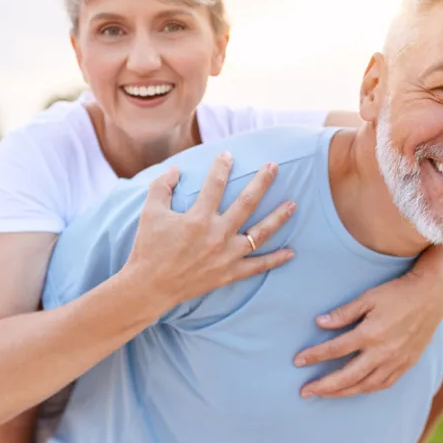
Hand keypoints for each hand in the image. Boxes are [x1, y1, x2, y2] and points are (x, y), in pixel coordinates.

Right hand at [124, 153, 296, 315]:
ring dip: (278, 217)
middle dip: (262, 182)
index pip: (215, 185)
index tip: (228, 155)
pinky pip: (258, 266)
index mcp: (198, 218)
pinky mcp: (230, 274)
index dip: (221, 167)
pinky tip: (291, 252)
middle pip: (247, 203)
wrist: (149, 287)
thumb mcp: (150, 212)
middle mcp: (217, 234)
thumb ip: (162, 187)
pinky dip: (275, 260)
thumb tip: (175, 169)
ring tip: (293, 204)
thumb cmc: (148, 248)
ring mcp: (227, 255)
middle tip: (274, 166)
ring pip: (260, 233)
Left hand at [293, 270, 442, 397]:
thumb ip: (343, 313)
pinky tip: (355, 389)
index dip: (314, 356)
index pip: (335, 350)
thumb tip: (319, 323)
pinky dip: (366, 389)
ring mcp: (396, 361)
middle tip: (304, 391)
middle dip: (323, 386)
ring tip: (325, 394)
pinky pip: (383, 384)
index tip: (298, 361)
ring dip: (342, 392)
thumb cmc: (398, 293)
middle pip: (347, 376)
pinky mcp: (406, 364)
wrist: (432, 296)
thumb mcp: (368, 297)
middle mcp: (383, 352)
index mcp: (370, 334)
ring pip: (365, 386)